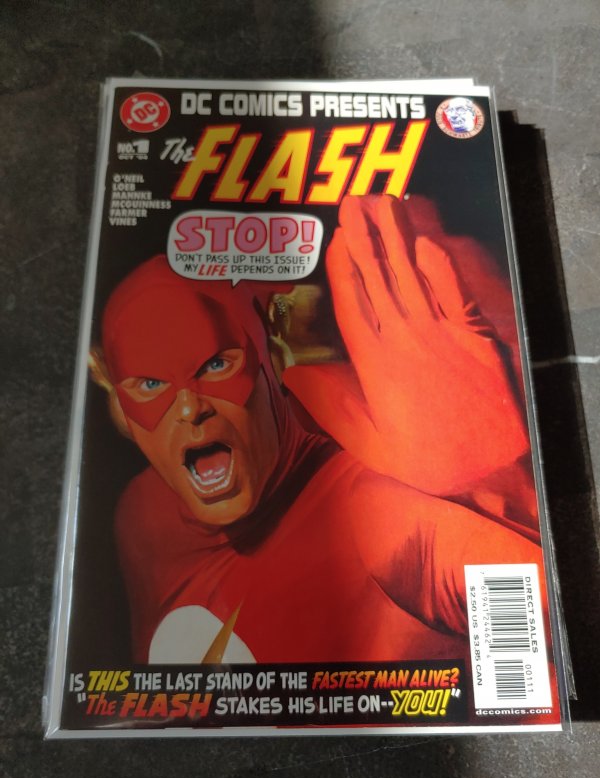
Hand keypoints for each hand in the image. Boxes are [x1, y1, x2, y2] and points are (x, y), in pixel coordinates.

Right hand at [283, 194, 529, 496]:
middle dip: (364, 236)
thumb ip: (328, 402)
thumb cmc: (422, 457)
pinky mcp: (471, 334)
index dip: (342, 265)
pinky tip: (428, 239)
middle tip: (353, 201)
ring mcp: (439, 331)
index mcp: (373, 361)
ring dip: (396, 237)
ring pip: (411, 274)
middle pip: (379, 276)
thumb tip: (293, 373)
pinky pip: (452, 291)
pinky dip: (440, 265)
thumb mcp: (363, 440)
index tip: (335, 235)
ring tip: (383, 204)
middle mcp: (403, 336)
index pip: (352, 300)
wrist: (484, 464)